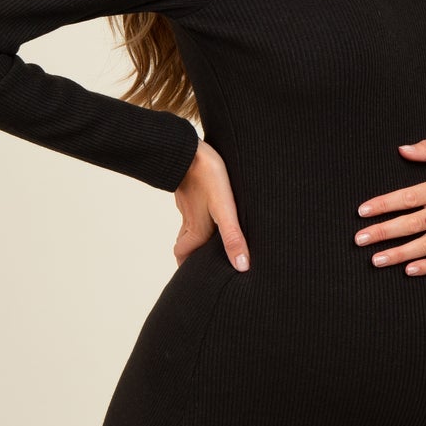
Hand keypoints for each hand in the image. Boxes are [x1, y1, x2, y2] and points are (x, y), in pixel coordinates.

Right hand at [173, 139, 250, 270]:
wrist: (188, 147)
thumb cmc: (208, 176)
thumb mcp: (224, 209)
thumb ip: (232, 237)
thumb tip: (242, 267)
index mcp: (196, 230)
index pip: (183, 256)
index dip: (187, 268)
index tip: (194, 278)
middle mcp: (189, 220)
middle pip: (184, 243)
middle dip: (192, 255)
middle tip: (204, 263)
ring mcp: (188, 204)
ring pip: (189, 225)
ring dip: (197, 235)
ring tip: (213, 240)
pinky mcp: (190, 189)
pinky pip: (193, 207)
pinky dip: (200, 215)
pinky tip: (212, 209)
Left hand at [355, 139, 425, 274]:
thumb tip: (402, 149)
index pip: (408, 197)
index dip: (384, 204)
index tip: (363, 211)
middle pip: (412, 224)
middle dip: (384, 232)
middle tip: (360, 239)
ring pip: (425, 245)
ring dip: (399, 254)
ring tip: (376, 260)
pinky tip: (408, 270)